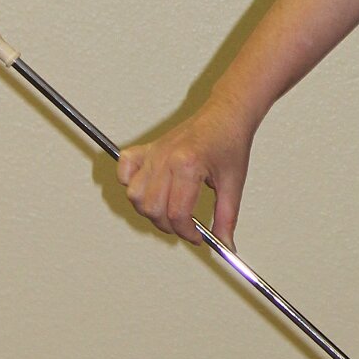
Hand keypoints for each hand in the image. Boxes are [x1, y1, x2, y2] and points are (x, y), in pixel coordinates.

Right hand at [118, 98, 253, 247]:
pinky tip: (148, 189)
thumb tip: (225, 245)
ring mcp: (153, 152)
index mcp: (188, 166)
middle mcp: (165, 158)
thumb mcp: (233, 184)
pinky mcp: (147, 148)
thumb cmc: (230, 143)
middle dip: (168, 226)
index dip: (187, 233)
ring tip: (169, 211)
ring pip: (134, 194)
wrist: (226, 114)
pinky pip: (124, 168)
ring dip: (149, 210)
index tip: (198, 238)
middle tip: (186, 227)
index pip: (177, 213)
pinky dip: (128, 182)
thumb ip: (226, 218)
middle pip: (152, 208)